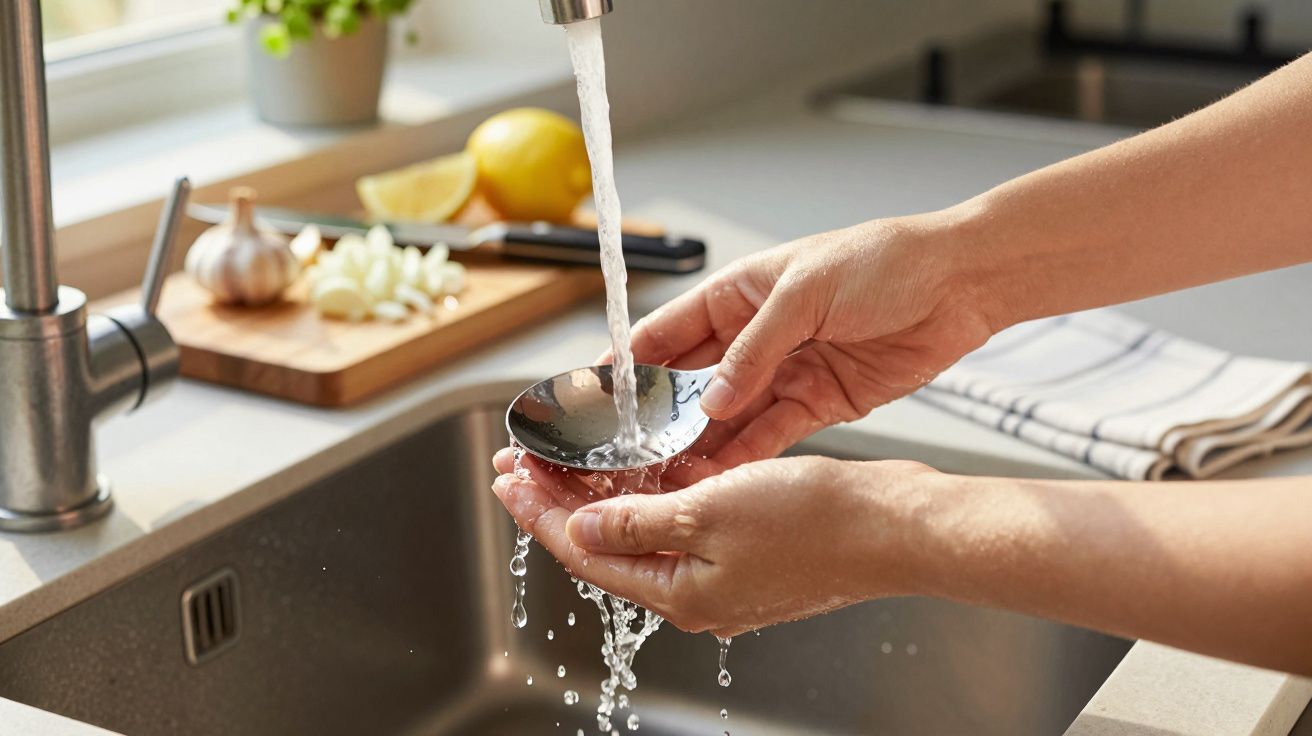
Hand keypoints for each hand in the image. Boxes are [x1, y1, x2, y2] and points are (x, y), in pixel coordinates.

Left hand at [492, 448, 937, 635]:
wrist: (894, 527)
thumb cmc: (818, 524)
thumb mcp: (710, 512)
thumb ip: (639, 520)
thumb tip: (582, 528)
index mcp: (680, 592)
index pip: (584, 551)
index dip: (540, 511)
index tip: (508, 478)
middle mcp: (697, 590)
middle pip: (607, 542)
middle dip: (560, 499)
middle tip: (521, 462)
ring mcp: (723, 572)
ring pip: (644, 528)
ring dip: (604, 491)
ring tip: (567, 455)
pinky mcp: (749, 550)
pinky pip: (684, 520)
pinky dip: (655, 490)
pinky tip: (637, 461)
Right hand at [613, 215, 996, 471]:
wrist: (960, 282)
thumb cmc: (885, 261)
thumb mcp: (807, 292)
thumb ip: (756, 349)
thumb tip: (712, 399)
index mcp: (739, 293)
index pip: (667, 332)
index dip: (631, 364)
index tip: (599, 398)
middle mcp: (755, 335)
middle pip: (692, 383)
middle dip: (661, 418)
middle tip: (631, 454)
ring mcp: (786, 371)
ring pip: (728, 416)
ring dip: (701, 445)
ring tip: (670, 476)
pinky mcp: (819, 401)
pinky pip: (772, 434)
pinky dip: (748, 455)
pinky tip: (721, 476)